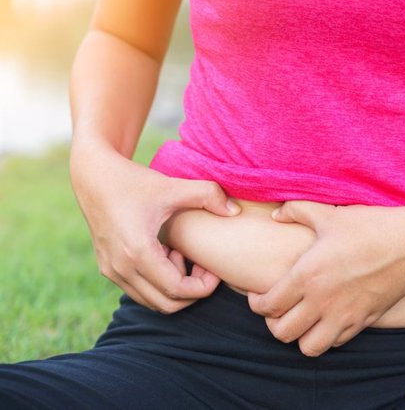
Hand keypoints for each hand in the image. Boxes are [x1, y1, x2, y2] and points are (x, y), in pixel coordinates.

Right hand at [70, 144, 241, 313]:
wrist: (94, 176)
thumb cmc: (135, 181)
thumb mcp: (173, 186)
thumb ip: (208, 195)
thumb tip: (235, 211)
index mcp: (138, 252)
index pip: (177, 291)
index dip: (203, 286)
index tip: (213, 268)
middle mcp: (121, 268)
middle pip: (167, 304)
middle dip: (192, 290)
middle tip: (201, 264)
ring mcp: (111, 271)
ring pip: (152, 302)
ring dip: (174, 287)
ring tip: (182, 255)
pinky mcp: (108, 269)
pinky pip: (140, 291)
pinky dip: (159, 282)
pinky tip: (166, 253)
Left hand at [246, 200, 404, 356]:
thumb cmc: (370, 227)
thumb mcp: (330, 215)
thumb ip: (297, 211)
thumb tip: (276, 213)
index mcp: (307, 275)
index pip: (268, 306)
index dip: (257, 304)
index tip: (259, 296)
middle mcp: (322, 301)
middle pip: (282, 332)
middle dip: (273, 323)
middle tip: (278, 309)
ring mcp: (344, 316)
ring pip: (308, 347)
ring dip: (300, 336)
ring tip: (302, 319)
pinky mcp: (363, 322)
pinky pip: (336, 343)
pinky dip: (326, 336)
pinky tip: (328, 318)